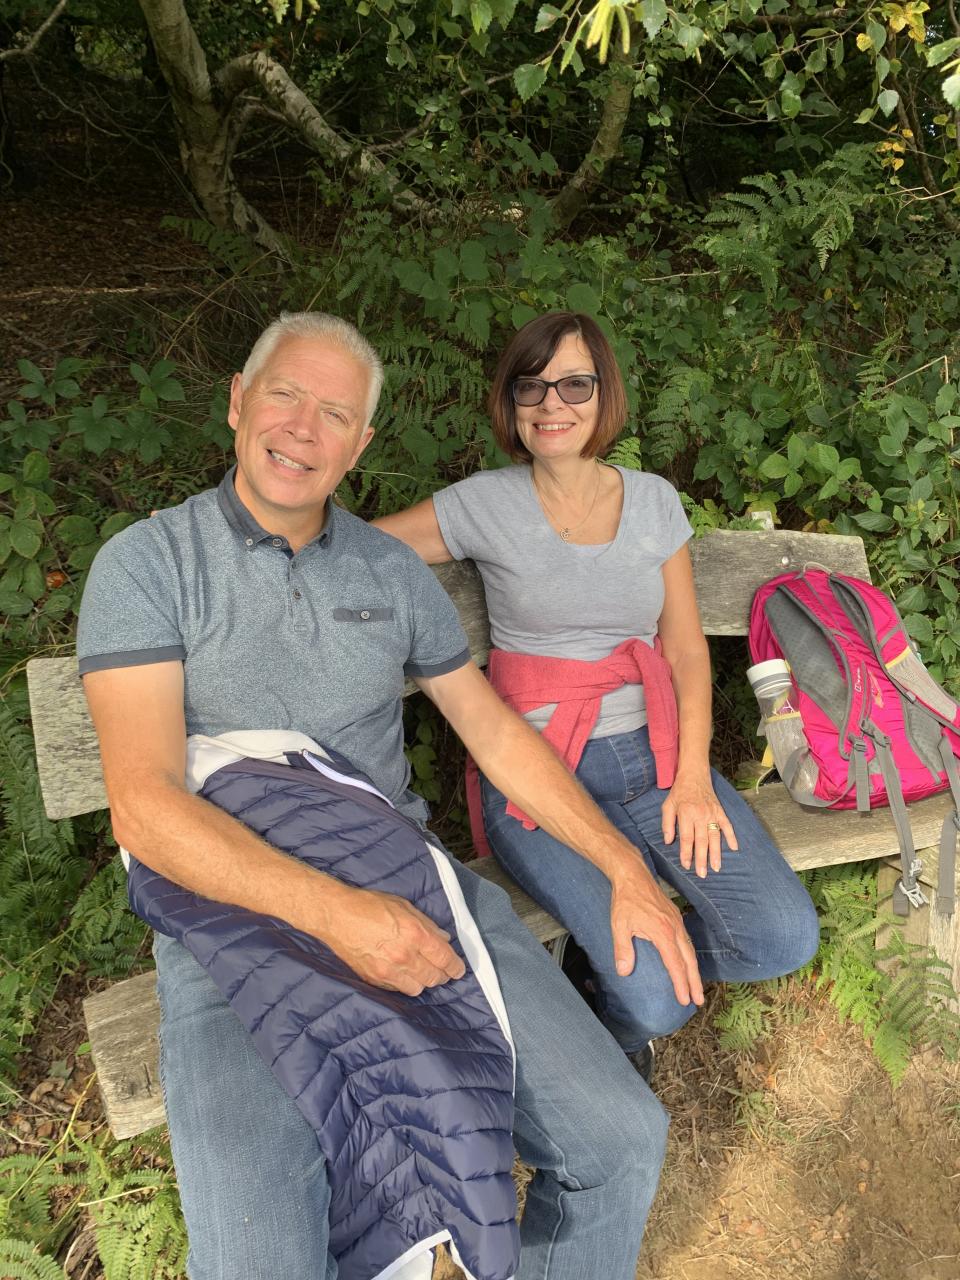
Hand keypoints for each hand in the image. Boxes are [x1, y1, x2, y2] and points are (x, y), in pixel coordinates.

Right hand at [320, 886, 465, 995]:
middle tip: (442, 971)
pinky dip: (405, 984)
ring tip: (422, 973)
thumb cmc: (370, 906)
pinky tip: (404, 974)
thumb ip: (427, 924)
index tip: (458, 970)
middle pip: (434, 977)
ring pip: (418, 988)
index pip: (445, 959)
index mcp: (416, 934)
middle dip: (442, 975)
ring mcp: (389, 970)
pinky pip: (398, 989)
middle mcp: (405, 955)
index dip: (455, 967)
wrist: (337, 916)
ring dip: (424, 981)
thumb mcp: (405, 906)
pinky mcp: (375, 979)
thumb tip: (443, 939)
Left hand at [609, 860, 703, 1007]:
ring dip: (694, 970)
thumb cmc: (625, 900)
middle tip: (698, 1001)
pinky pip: (686, 940)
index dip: (680, 984)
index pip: (675, 964)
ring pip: (690, 950)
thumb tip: (623, 972)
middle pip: (689, 960)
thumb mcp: (619, 925)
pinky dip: (689, 956)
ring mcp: (677, 922)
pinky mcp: (675, 917)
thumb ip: (623, 950)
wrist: (633, 874)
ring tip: (696, 987)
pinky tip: (687, 962)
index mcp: (663, 932)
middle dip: (694, 982)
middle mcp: (675, 928)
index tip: (684, 999)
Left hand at [661, 771, 737, 878]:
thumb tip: (668, 841)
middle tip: (702, 874)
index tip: (686, 865)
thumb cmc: (679, 792)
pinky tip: (734, 848)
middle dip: (702, 859)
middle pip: (701, 841)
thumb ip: (667, 824)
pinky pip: (727, 825)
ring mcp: (712, 813)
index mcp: (686, 814)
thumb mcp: (667, 805)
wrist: (694, 775)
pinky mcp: (720, 811)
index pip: (687, 838)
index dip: (686, 853)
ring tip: (716, 867)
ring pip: (714, 836)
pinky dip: (731, 836)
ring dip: (716, 853)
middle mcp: (700, 815)